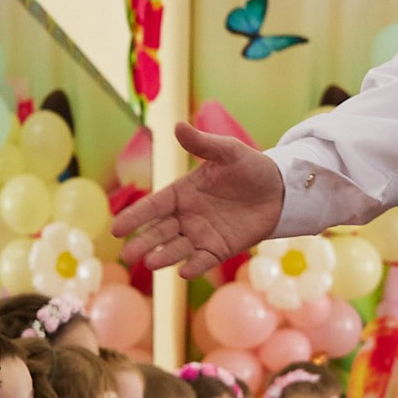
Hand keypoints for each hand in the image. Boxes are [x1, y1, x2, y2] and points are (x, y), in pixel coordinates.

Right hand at [114, 122, 283, 277]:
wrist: (281, 190)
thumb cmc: (250, 167)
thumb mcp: (228, 151)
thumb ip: (202, 144)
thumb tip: (177, 125)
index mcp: (181, 192)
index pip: (152, 206)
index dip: (134, 217)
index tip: (116, 229)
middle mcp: (186, 216)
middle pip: (159, 232)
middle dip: (142, 243)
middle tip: (127, 255)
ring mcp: (201, 235)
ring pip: (176, 248)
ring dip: (163, 256)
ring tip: (151, 263)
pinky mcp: (219, 250)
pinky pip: (203, 260)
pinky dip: (194, 267)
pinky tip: (184, 272)